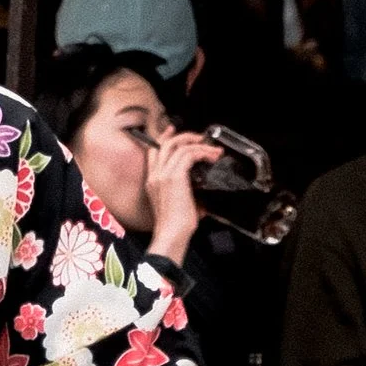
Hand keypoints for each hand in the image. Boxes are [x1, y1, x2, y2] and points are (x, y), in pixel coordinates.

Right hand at [144, 130, 221, 263]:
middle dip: (185, 136)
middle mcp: (155, 175)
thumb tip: (200, 187)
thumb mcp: (177, 204)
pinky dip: (203, 153)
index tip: (173, 131)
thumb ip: (184, 191)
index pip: (154, 151)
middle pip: (166, 143)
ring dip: (200, 145)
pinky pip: (189, 155)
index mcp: (152, 181)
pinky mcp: (175, 177)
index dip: (164, 138)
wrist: (171, 235)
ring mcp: (163, 175)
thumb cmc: (175, 227)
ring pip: (180, 147)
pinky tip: (211, 157)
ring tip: (213, 150)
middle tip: (200, 138)